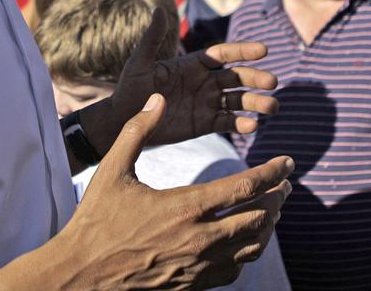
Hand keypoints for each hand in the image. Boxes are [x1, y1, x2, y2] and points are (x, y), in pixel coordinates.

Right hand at [0, 95, 293, 289]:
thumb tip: (158, 97)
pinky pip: (236, 268)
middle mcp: (199, 238)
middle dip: (279, 197)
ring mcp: (199, 265)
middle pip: (260, 217)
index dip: (274, 172)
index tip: (288, 162)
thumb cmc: (95, 220)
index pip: (246, 186)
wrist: (81, 275)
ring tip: (274, 208)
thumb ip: (137, 130)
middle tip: (286, 183)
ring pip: (253, 245)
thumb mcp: (113, 169)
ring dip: (269, 225)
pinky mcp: (194, 283)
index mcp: (185, 206)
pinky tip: (247, 238)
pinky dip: (248, 250)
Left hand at [90, 9, 278, 149]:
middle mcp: (205, 81)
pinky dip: (241, 124)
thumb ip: (152, 38)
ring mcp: (206, 103)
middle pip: (237, 77)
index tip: (263, 50)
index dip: (243, 51)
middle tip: (273, 82)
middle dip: (256, 78)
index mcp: (194, 63)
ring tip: (272, 106)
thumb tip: (158, 9)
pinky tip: (253, 126)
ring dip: (256, 102)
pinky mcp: (204, 124)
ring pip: (238, 100)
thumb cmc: (129, 86)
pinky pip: (227, 122)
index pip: (225, 54)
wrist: (123, 119)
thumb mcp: (140, 61)